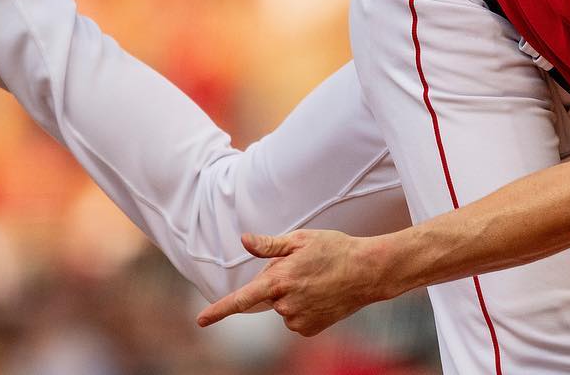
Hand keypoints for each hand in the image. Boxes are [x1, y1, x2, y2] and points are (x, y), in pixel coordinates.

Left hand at [196, 230, 388, 335]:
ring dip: (292, 294)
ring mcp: (298, 320)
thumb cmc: (335, 249)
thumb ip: (270, 245)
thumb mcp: (302, 239)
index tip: (201, 320)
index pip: (242, 299)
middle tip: (304, 267)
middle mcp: (285, 304)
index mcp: (280, 280)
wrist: (368, 271)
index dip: (219, 311)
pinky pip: (296, 318)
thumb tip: (244, 240)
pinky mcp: (309, 330)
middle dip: (278, 281)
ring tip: (317, 279)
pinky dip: (303, 307)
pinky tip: (321, 294)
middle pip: (268, 295)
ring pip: (283, 307)